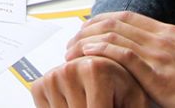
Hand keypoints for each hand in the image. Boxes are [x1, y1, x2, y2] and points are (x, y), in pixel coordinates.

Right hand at [32, 56, 150, 107]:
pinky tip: (76, 103)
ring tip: (91, 102)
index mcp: (94, 69)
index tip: (110, 105)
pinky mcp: (40, 84)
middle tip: (101, 101)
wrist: (106, 71)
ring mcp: (53, 77)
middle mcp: (70, 69)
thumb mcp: (134, 101)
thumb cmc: (121, 86)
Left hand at [64, 11, 174, 107]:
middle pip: (115, 22)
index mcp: (169, 32)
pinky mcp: (157, 75)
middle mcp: (161, 38)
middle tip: (72, 42)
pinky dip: (102, 52)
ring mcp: (159, 54)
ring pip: (114, 35)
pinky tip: (87, 54)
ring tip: (71, 52)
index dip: (102, 19)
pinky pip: (124, 56)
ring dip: (87, 41)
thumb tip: (152, 55)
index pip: (127, 16)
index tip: (87, 28)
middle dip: (88, 29)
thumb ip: (169, 50)